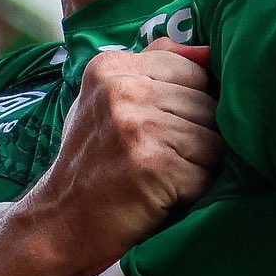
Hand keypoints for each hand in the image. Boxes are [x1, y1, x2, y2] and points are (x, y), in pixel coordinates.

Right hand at [25, 38, 220, 274]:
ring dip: (199, 167)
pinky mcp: (152, 162)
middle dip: (200, 137)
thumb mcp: (108, 101)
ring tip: (163, 178)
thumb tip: (210, 53)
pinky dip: (195, 190)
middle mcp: (121, 89)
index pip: (193, 70)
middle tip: (164, 160)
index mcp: (111, 67)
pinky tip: (164, 195)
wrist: (61, 222)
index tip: (168, 130)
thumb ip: (155, 67)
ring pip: (213, 139)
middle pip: (208, 104)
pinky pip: (207, 171)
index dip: (194, 105)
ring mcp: (136, 125)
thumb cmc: (93, 162)